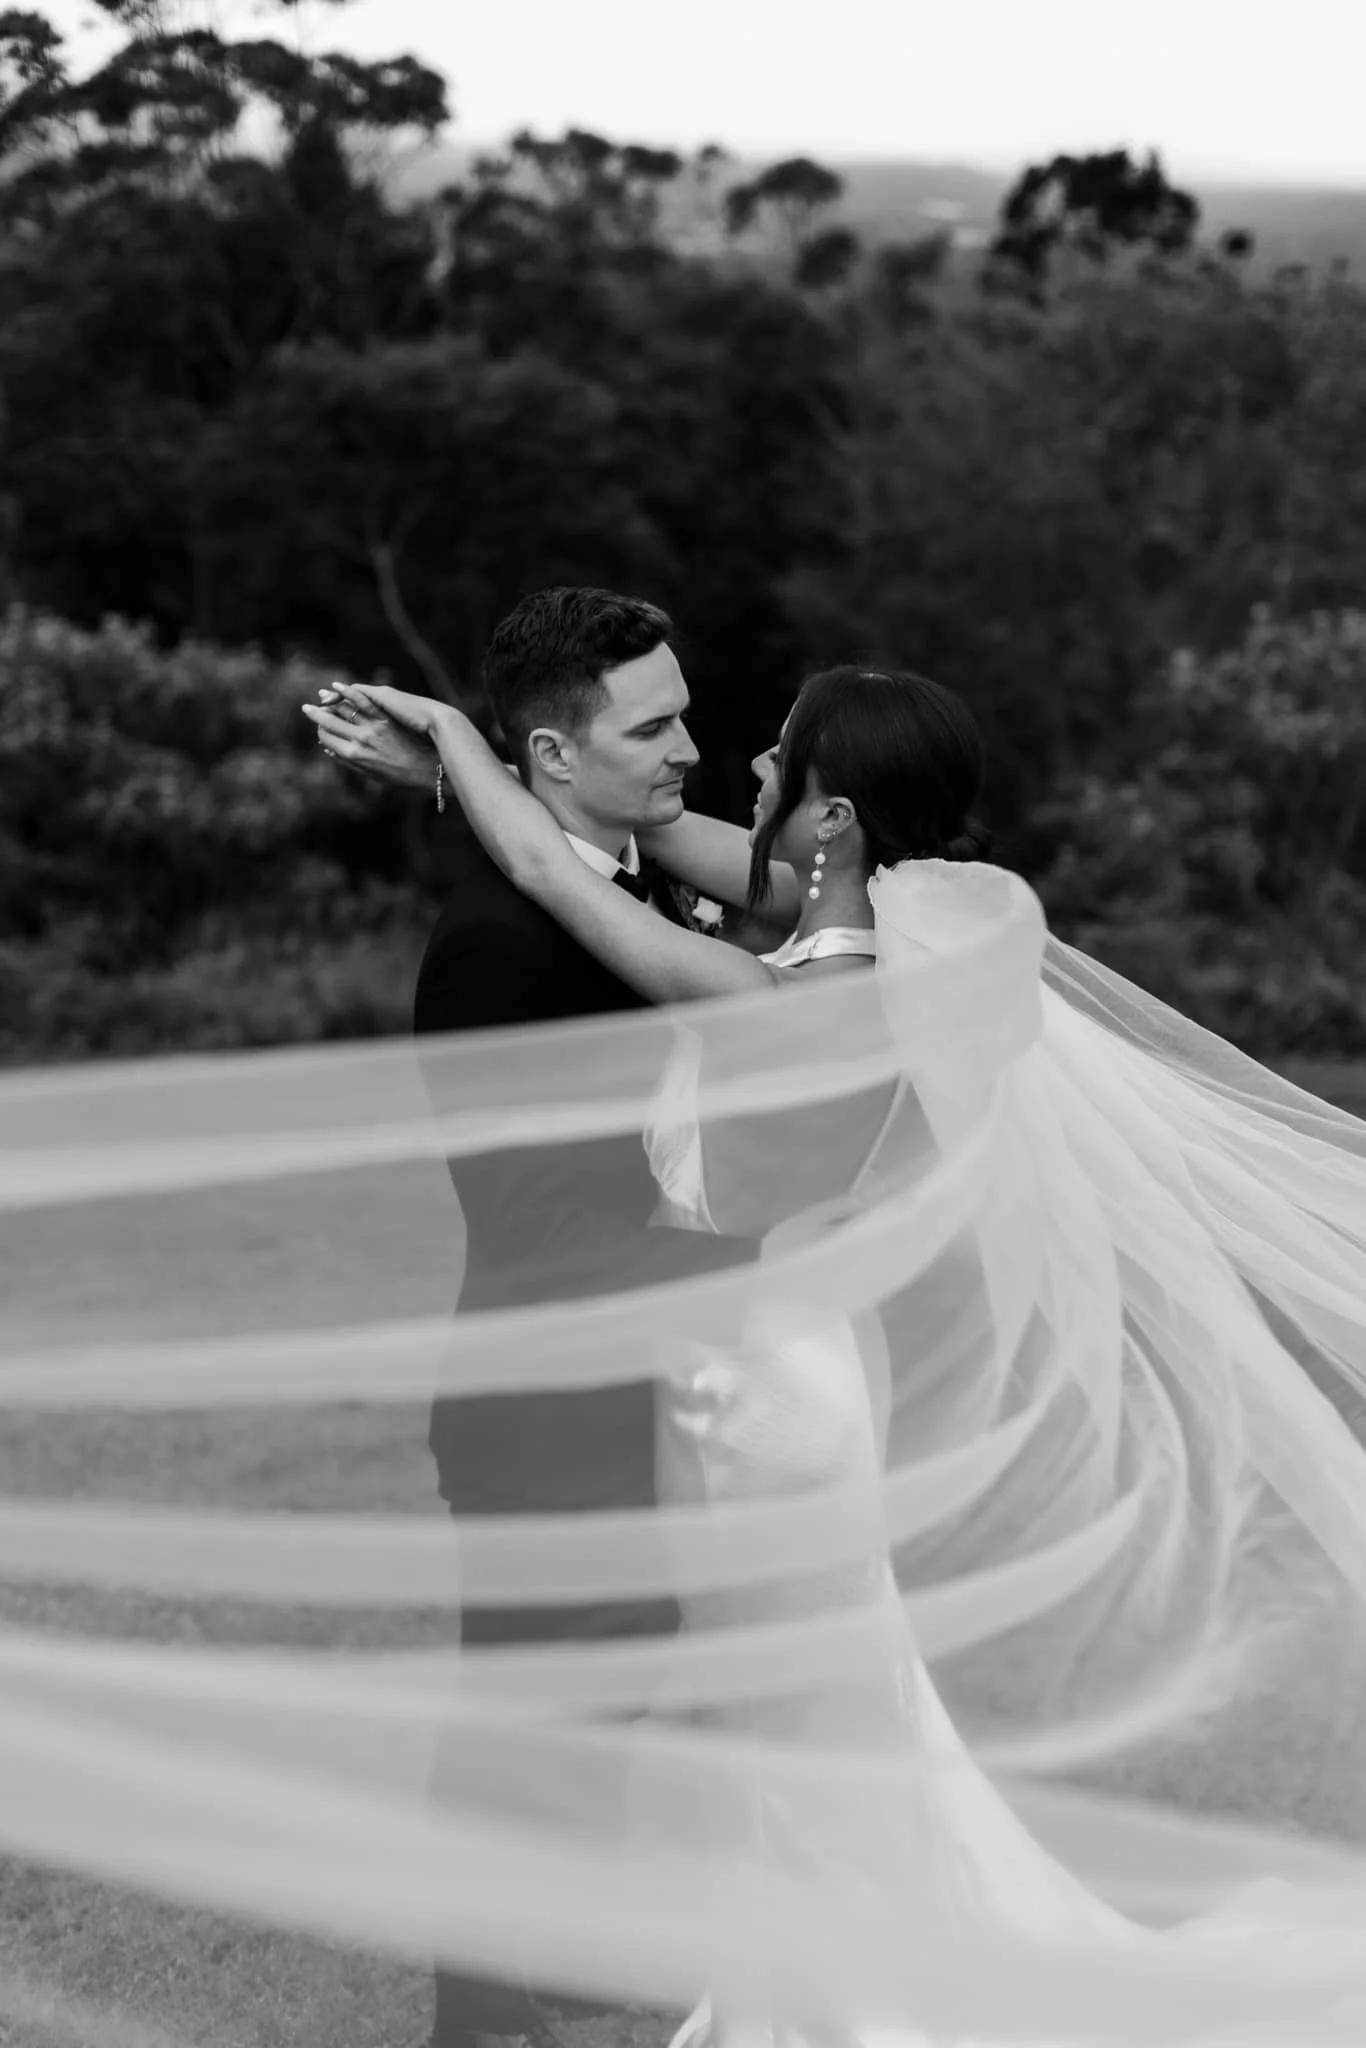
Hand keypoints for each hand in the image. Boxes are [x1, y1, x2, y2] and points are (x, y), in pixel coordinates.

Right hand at [302, 684, 438, 794]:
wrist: (428, 769)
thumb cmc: (401, 777)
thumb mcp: (371, 775)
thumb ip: (348, 763)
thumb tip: (328, 749)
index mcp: (353, 756)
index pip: (326, 738)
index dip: (320, 732)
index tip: (318, 729)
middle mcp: (360, 740)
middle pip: (330, 722)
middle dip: (316, 714)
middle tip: (306, 708)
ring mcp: (372, 727)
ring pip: (344, 709)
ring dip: (330, 700)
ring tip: (322, 695)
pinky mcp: (386, 717)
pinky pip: (364, 701)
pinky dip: (350, 692)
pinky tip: (339, 687)